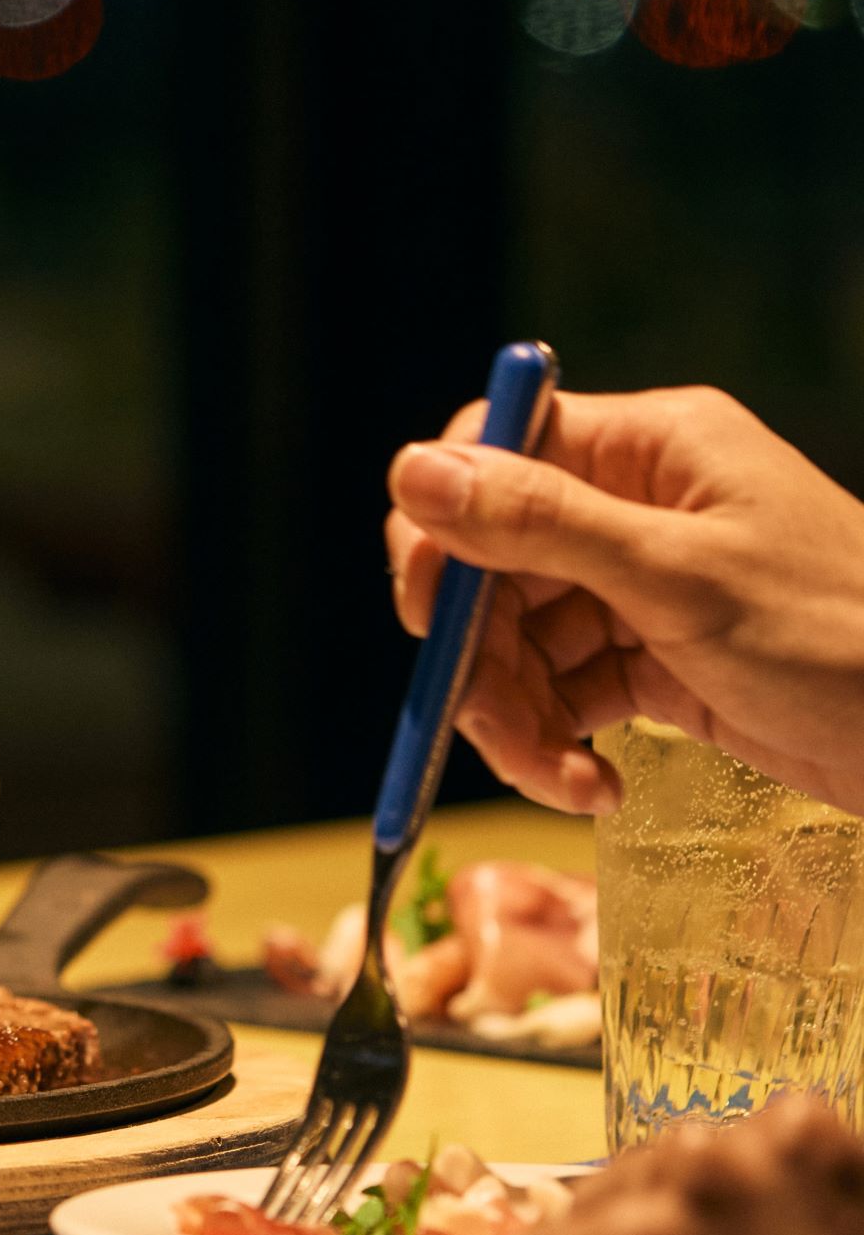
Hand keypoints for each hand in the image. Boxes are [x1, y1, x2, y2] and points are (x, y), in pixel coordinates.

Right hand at [385, 386, 863, 815]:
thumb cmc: (843, 638)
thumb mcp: (680, 579)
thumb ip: (540, 523)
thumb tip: (413, 470)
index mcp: (648, 449)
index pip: (493, 452)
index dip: (441, 530)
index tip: (432, 615)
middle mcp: (632, 505)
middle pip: (489, 565)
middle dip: (480, 659)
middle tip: (495, 730)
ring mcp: (639, 584)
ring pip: (515, 641)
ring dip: (515, 720)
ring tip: (562, 781)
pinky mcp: (650, 660)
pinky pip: (558, 693)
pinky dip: (555, 745)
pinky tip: (589, 785)